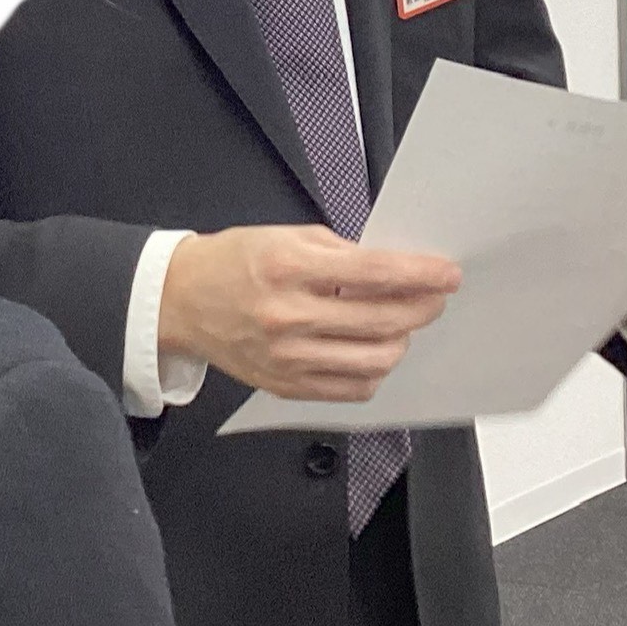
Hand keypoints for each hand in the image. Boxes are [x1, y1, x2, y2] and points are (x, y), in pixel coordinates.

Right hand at [160, 225, 459, 401]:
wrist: (181, 300)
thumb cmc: (230, 263)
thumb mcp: (282, 236)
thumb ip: (337, 252)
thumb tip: (390, 269)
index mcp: (286, 266)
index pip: (372, 272)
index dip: (419, 273)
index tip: (445, 273)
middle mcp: (287, 315)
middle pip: (382, 320)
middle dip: (421, 307)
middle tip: (433, 297)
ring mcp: (287, 357)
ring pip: (374, 360)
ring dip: (402, 341)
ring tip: (400, 324)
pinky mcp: (286, 385)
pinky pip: (351, 389)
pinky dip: (374, 371)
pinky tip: (372, 350)